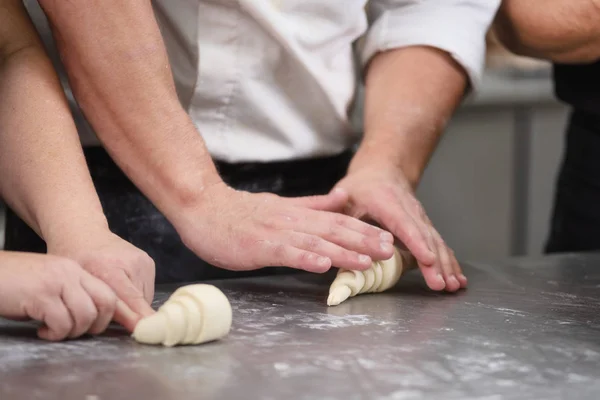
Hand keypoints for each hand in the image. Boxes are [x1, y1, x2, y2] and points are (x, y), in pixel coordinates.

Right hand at [0, 252, 120, 340]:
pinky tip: (42, 330)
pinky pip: (62, 323)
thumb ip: (70, 294)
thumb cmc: (13, 282)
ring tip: (54, 331)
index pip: (109, 292)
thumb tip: (91, 319)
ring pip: (86, 315)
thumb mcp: (50, 282)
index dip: (107, 315)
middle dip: (96, 325)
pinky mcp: (41, 296)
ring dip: (72, 332)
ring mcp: (57, 282)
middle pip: (106, 303)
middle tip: (76, 332)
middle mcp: (70, 272)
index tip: (94, 328)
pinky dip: (54, 334)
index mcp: (75, 269)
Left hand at [47, 231, 155, 329]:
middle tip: (111, 316)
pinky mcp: (149, 262)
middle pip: (139, 302)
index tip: (147, 332)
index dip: (139, 319)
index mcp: (110, 267)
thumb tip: (127, 327)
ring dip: (133, 306)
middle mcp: (133, 262)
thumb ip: (100, 305)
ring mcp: (143, 261)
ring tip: (114, 298)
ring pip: (145, 298)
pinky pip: (146, 289)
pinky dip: (136, 296)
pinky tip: (121, 290)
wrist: (84, 232)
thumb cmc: (75, 258)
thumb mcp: (79, 283)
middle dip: (130, 315)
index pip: (131, 300)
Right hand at [173, 182, 394, 272]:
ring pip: (315, 242)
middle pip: (333, 230)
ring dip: (342, 252)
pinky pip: (286, 253)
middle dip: (364, 241)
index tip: (388, 238)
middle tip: (390, 250)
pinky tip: (322, 265)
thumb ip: (311, 204)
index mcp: (298, 213)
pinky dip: (305, 258)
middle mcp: (292, 221)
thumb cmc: (239, 213)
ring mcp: (276, 233)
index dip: (364, 229)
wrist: (203, 208)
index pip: (337, 220)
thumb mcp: (281, 205)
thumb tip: (340, 198)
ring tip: (366, 262)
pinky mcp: (259, 246)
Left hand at [333, 165, 466, 291]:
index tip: (427, 259)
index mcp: (387, 202)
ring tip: (452, 286)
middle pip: (425, 237)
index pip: (404, 224)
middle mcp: (409, 210)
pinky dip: (449, 261)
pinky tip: (457, 278)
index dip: (416, 243)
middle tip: (440, 284)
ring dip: (446, 265)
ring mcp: (420, 218)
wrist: (382, 170)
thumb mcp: (344, 198)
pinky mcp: (425, 226)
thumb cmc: (360, 188)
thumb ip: (341, 220)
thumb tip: (337, 242)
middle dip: (435, 262)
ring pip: (436, 242)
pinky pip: (439, 245)